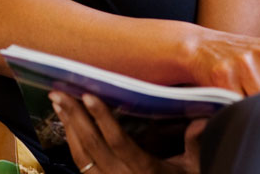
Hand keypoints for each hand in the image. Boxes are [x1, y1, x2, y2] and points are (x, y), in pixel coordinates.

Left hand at [50, 91, 203, 173]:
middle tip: (59, 93)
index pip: (118, 141)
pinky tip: (67, 126)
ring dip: (68, 127)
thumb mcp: (194, 169)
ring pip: (81, 156)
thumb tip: (201, 119)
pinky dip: (71, 143)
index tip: (90, 96)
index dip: (102, 118)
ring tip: (58, 102)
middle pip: (92, 145)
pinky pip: (80, 165)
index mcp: (145, 170)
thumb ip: (194, 145)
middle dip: (75, 117)